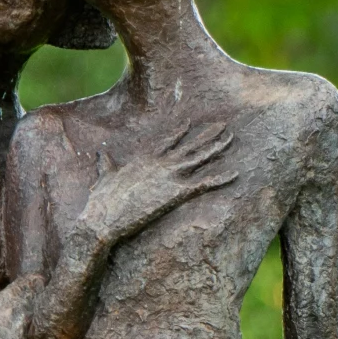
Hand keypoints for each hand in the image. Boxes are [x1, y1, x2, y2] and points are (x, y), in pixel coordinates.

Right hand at [77, 122, 236, 251]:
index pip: (166, 141)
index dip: (179, 132)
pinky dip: (220, 178)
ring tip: (231, 137)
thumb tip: (101, 154)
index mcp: (144, 158)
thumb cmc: (102, 200)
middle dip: (206, 135)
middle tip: (222, 124)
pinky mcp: (176, 192)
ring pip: (199, 158)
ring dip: (217, 147)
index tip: (189, 123)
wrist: (105, 216)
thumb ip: (105, 164)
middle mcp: (160, 163)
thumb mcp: (104, 177)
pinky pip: (204, 183)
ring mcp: (169, 176)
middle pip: (189, 146)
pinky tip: (235, 174)